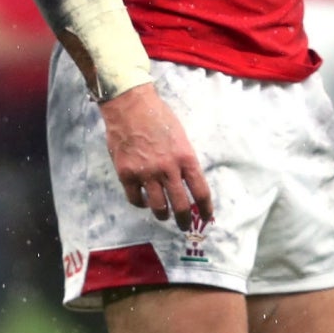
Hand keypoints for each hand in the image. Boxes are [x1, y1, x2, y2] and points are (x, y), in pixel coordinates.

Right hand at [100, 84, 213, 224]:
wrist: (129, 106)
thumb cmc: (158, 116)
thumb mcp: (180, 136)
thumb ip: (184, 160)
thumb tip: (187, 181)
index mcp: (185, 158)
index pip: (201, 191)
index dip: (206, 208)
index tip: (207, 216)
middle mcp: (168, 169)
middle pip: (181, 206)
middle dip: (186, 221)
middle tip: (185, 226)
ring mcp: (146, 173)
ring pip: (158, 208)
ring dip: (163, 215)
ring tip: (163, 215)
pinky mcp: (126, 174)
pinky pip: (135, 199)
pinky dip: (141, 204)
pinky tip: (143, 200)